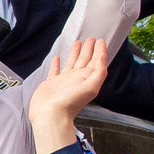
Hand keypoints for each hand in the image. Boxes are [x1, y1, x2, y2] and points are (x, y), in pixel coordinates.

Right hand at [26, 39, 109, 153]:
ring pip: (71, 63)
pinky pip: (55, 71)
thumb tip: (103, 56)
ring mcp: (64, 81)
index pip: (96, 62)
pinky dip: (56, 64)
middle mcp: (77, 79)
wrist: (51, 115)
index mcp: (87, 79)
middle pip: (85, 60)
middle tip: (90, 38)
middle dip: (88, 49)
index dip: (99, 51)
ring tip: (77, 42)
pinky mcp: (51, 83)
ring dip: (75, 53)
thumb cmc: (70, 102)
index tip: (100, 40)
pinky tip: (57, 58)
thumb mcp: (90, 87)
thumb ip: (98, 72)